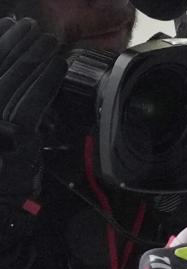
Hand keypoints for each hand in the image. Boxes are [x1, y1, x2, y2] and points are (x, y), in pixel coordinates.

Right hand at [0, 17, 64, 203]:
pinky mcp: (17, 134)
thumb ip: (4, 101)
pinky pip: (34, 101)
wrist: (2, 203)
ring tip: (47, 39)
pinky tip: (58, 66)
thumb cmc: (1, 167)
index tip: (9, 25)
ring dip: (34, 56)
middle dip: (17, 42)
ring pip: (16, 79)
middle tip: (30, 26)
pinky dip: (47, 81)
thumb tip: (15, 68)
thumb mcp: (2, 130)